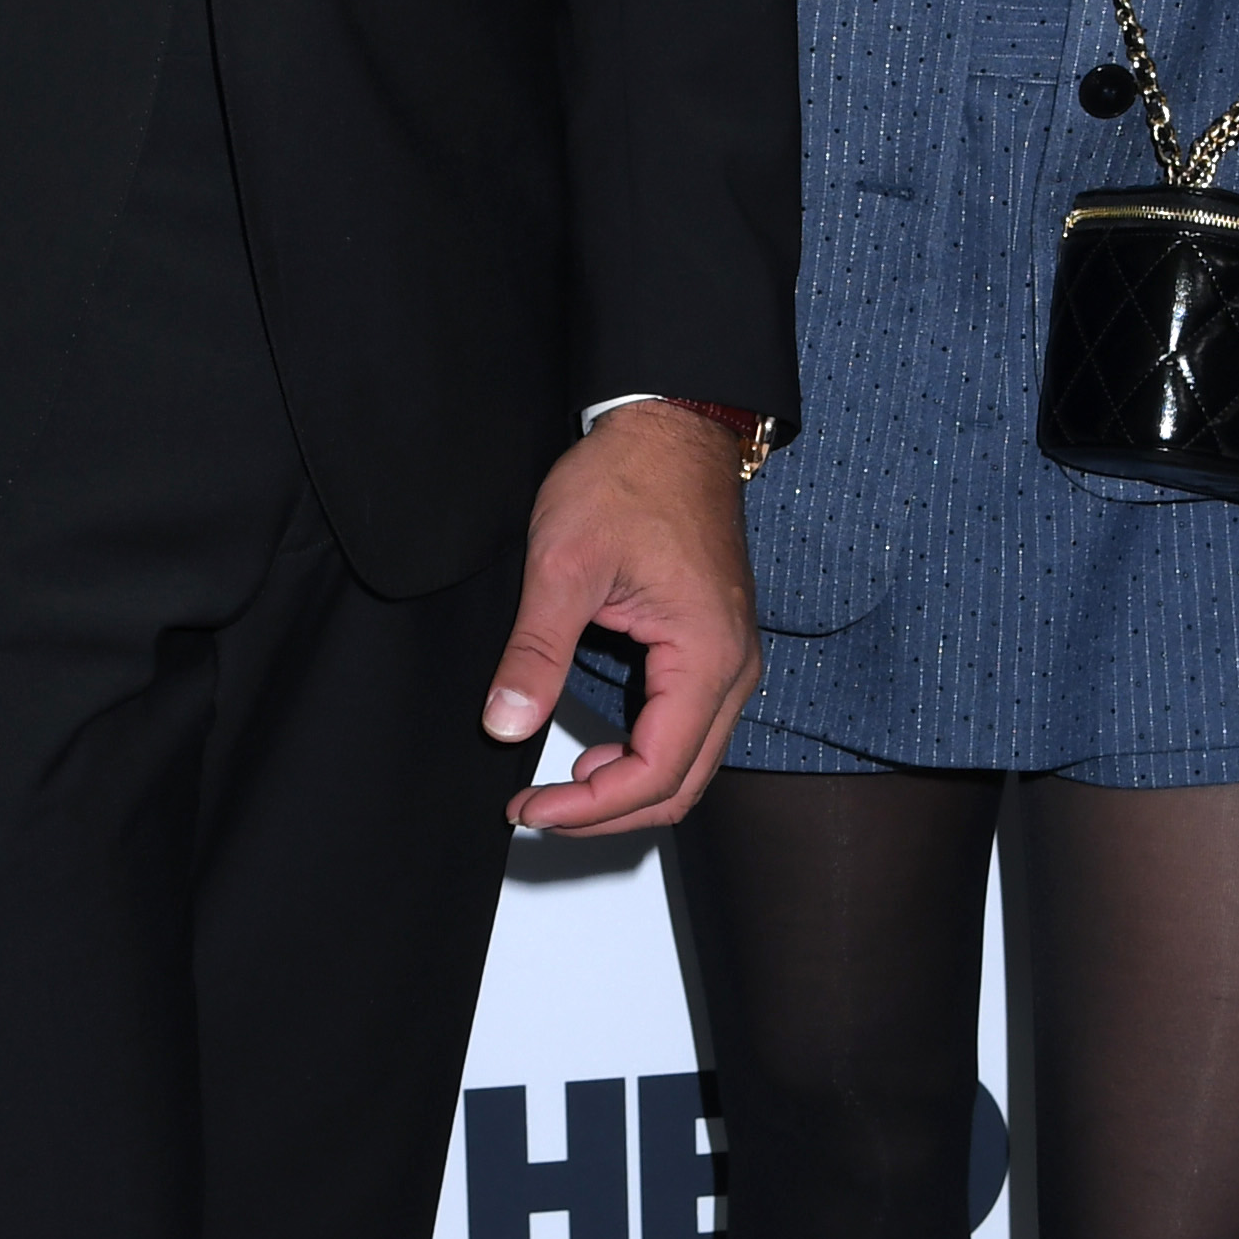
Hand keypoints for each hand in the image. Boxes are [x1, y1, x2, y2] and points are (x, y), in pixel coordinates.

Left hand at [484, 403, 762, 839]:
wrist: (670, 426)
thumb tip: (505, 725)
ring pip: (688, 763)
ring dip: (624, 788)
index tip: (529, 807)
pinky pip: (689, 729)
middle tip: (535, 810)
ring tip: (557, 785)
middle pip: (681, 784)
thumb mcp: (562, 565)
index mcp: (706, 656)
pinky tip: (595, 749)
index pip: (656, 772)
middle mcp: (733, 669)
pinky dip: (643, 756)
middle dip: (606, 812)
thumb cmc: (628, 479)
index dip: (590, 807)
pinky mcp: (713, 649)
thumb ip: (535, 652)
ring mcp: (729, 661)